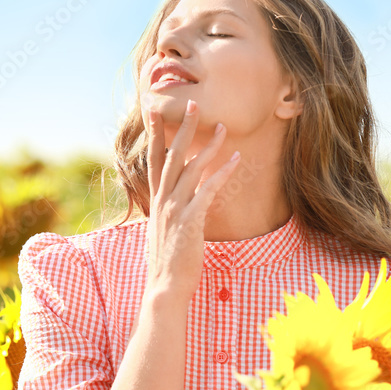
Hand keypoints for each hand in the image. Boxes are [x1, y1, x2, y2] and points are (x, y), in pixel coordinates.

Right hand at [144, 99, 239, 304]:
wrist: (165, 286)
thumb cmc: (167, 262)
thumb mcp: (163, 231)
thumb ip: (168, 213)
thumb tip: (174, 204)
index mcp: (156, 201)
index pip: (154, 160)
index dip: (155, 134)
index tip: (155, 111)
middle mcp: (163, 200)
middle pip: (171, 155)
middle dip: (182, 127)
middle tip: (192, 103)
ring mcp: (175, 209)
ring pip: (191, 168)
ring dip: (208, 144)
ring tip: (222, 125)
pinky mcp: (190, 221)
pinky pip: (208, 190)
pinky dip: (223, 172)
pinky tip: (236, 158)